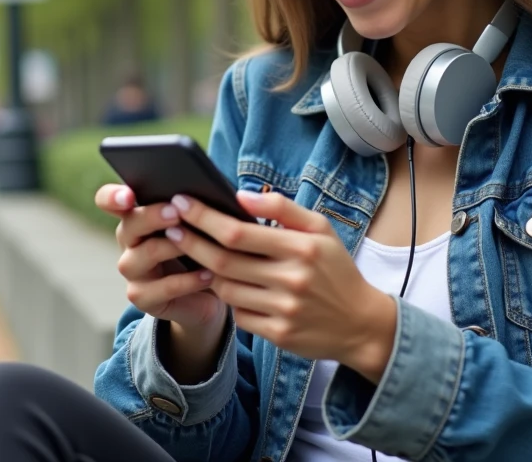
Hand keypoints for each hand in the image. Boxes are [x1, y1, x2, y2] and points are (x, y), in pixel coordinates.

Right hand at [95, 184, 226, 331]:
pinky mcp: (142, 297)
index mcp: (136, 216)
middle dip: (153, 216)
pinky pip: (163, 288)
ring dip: (173, 247)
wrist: (204, 293)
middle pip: (129, 224)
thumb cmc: (199, 248)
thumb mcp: (195, 225)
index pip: (109, 200)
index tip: (128, 196)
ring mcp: (132, 270)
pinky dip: (188, 281)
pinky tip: (208, 275)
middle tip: (176, 212)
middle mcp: (128, 241)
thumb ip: (190, 208)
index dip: (113, 197)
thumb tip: (205, 190)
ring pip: (145, 254)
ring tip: (200, 244)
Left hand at [164, 190, 396, 381]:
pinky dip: (228, 299)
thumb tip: (241, 195)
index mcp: (301, 248)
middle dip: (190, 242)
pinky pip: (238, 315)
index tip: (181, 203)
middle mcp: (292, 280)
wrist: (361, 323)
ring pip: (225, 288)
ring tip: (196, 255)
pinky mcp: (279, 335)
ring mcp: (284, 310)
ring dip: (206, 271)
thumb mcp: (320, 230)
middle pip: (223, 260)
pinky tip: (225, 285)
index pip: (238, 232)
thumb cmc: (335, 270)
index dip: (203, 217)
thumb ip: (283, 208)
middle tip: (170, 228)